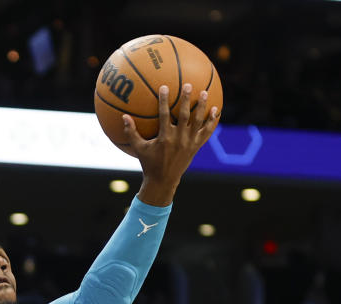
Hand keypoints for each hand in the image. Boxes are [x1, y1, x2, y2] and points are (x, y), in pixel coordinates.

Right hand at [124, 84, 219, 205]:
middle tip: (189, 85)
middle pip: (184, 116)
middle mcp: (178, 139)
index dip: (164, 100)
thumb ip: (131, 133)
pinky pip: (206, 132)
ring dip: (202, 107)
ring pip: (198, 122)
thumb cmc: (149, 164)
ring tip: (205, 92)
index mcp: (164, 138)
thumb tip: (123, 117)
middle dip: (187, 100)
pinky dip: (212, 122)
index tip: (164, 87)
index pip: (164, 115)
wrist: (163, 181)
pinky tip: (216, 110)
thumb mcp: (138, 149)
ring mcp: (189, 143)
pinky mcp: (196, 147)